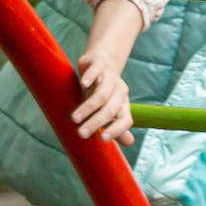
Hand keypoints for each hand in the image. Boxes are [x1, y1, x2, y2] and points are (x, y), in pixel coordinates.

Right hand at [70, 0, 143, 145]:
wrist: (99, 63)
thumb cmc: (101, 91)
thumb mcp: (108, 108)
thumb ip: (116, 124)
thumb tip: (130, 143)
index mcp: (123, 104)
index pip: (126, 120)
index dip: (117, 130)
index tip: (102, 140)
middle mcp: (120, 91)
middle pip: (111, 109)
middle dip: (96, 122)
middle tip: (81, 134)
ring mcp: (110, 77)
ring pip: (102, 93)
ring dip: (88, 107)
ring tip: (74, 118)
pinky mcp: (99, 65)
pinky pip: (97, 71)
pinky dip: (90, 77)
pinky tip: (82, 84)